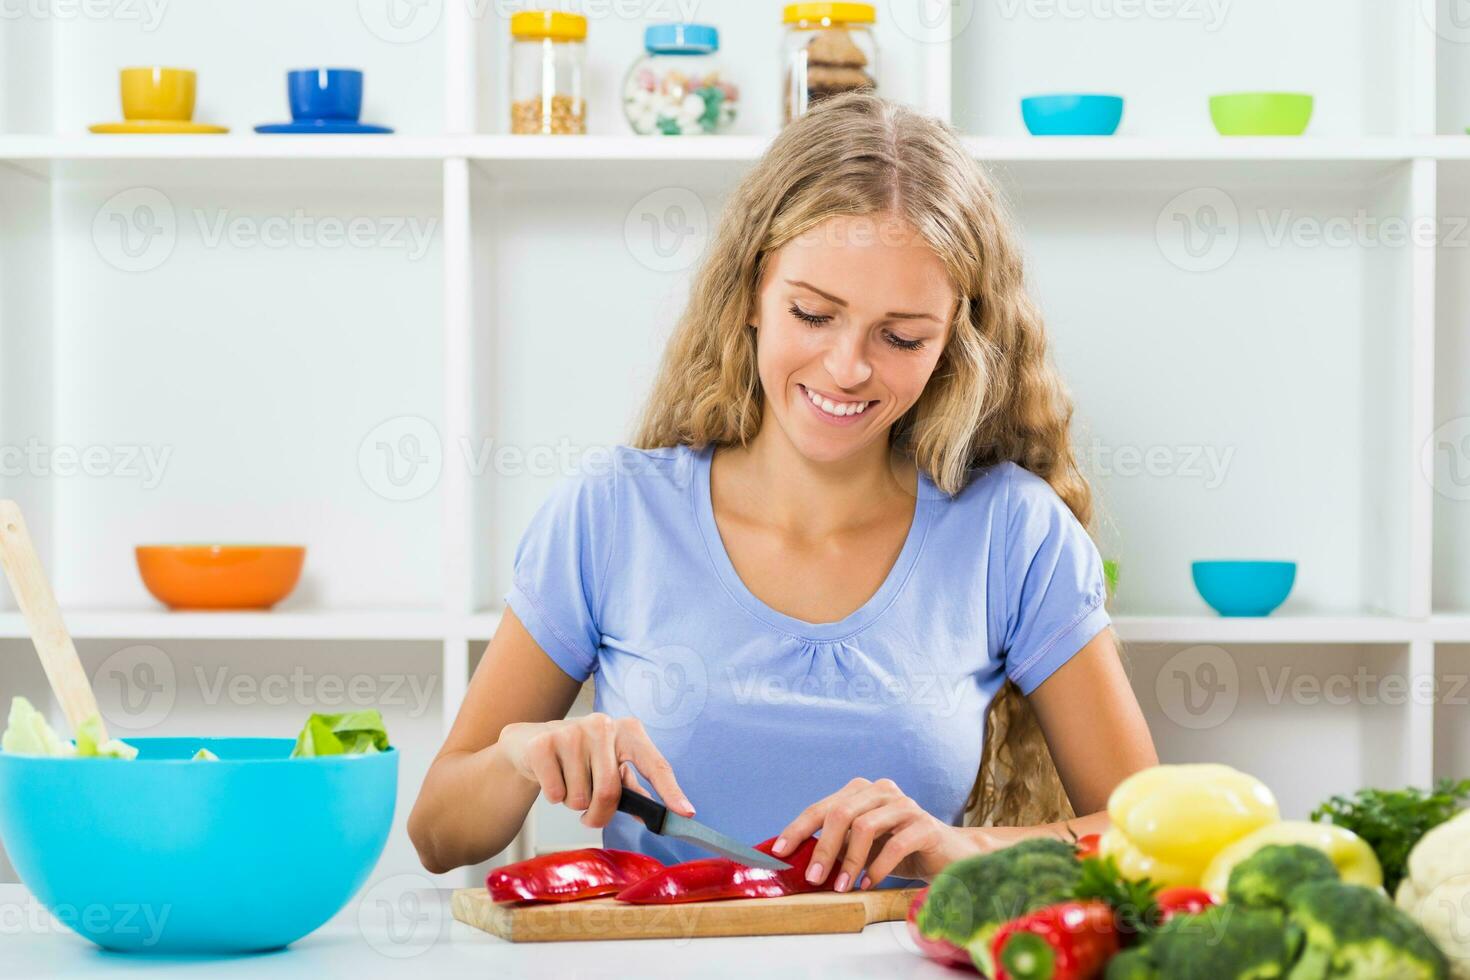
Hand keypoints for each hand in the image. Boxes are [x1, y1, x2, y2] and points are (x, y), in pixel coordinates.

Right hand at [497, 713, 694, 828]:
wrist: (530, 743)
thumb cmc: (580, 759)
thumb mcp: (610, 767)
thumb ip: (634, 790)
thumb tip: (660, 816)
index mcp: (628, 730)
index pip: (655, 764)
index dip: (671, 791)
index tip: (685, 814)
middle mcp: (602, 725)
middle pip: (610, 792)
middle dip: (599, 814)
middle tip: (590, 816)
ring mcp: (571, 731)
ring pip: (580, 797)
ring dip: (574, 804)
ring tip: (568, 784)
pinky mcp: (544, 743)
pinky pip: (555, 793)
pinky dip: (554, 797)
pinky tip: (551, 778)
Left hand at [772, 777, 980, 890]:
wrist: (949, 857)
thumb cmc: (898, 854)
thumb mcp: (862, 849)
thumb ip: (836, 847)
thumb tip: (796, 861)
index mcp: (861, 792)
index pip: (822, 808)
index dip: (798, 829)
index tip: (779, 852)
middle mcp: (882, 791)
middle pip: (841, 813)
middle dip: (823, 848)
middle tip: (813, 878)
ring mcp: (905, 805)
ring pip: (866, 826)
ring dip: (850, 861)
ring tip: (842, 887)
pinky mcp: (925, 824)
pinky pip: (895, 844)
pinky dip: (877, 867)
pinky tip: (870, 884)